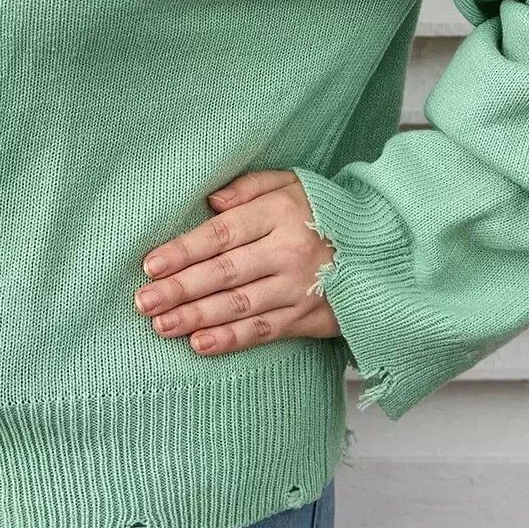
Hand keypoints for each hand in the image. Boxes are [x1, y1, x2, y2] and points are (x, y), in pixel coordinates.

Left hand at [133, 169, 341, 354]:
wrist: (385, 245)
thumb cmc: (325, 211)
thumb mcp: (292, 182)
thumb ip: (249, 186)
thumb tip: (211, 201)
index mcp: (280, 213)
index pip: (222, 234)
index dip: (184, 251)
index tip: (151, 265)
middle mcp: (288, 251)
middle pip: (225, 272)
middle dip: (180, 289)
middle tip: (143, 301)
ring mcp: (299, 287)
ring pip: (240, 305)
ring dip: (197, 317)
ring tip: (161, 325)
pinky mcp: (311, 317)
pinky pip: (265, 331)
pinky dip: (232, 340)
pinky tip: (200, 344)